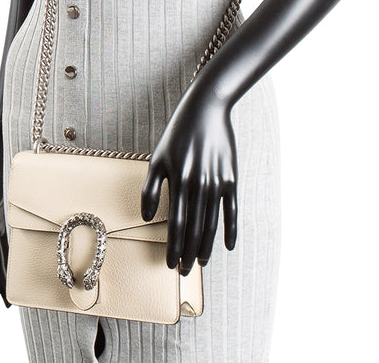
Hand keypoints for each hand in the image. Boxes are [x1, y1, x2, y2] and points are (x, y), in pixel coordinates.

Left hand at [139, 90, 237, 273]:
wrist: (206, 108)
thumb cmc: (178, 133)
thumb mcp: (157, 157)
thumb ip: (150, 188)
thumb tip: (147, 218)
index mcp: (178, 179)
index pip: (177, 224)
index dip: (174, 246)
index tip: (170, 264)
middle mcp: (198, 184)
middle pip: (195, 228)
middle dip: (189, 253)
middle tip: (185, 270)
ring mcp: (217, 181)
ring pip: (212, 222)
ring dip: (207, 246)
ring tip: (201, 262)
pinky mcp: (231, 177)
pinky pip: (232, 209)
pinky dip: (231, 229)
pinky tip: (228, 245)